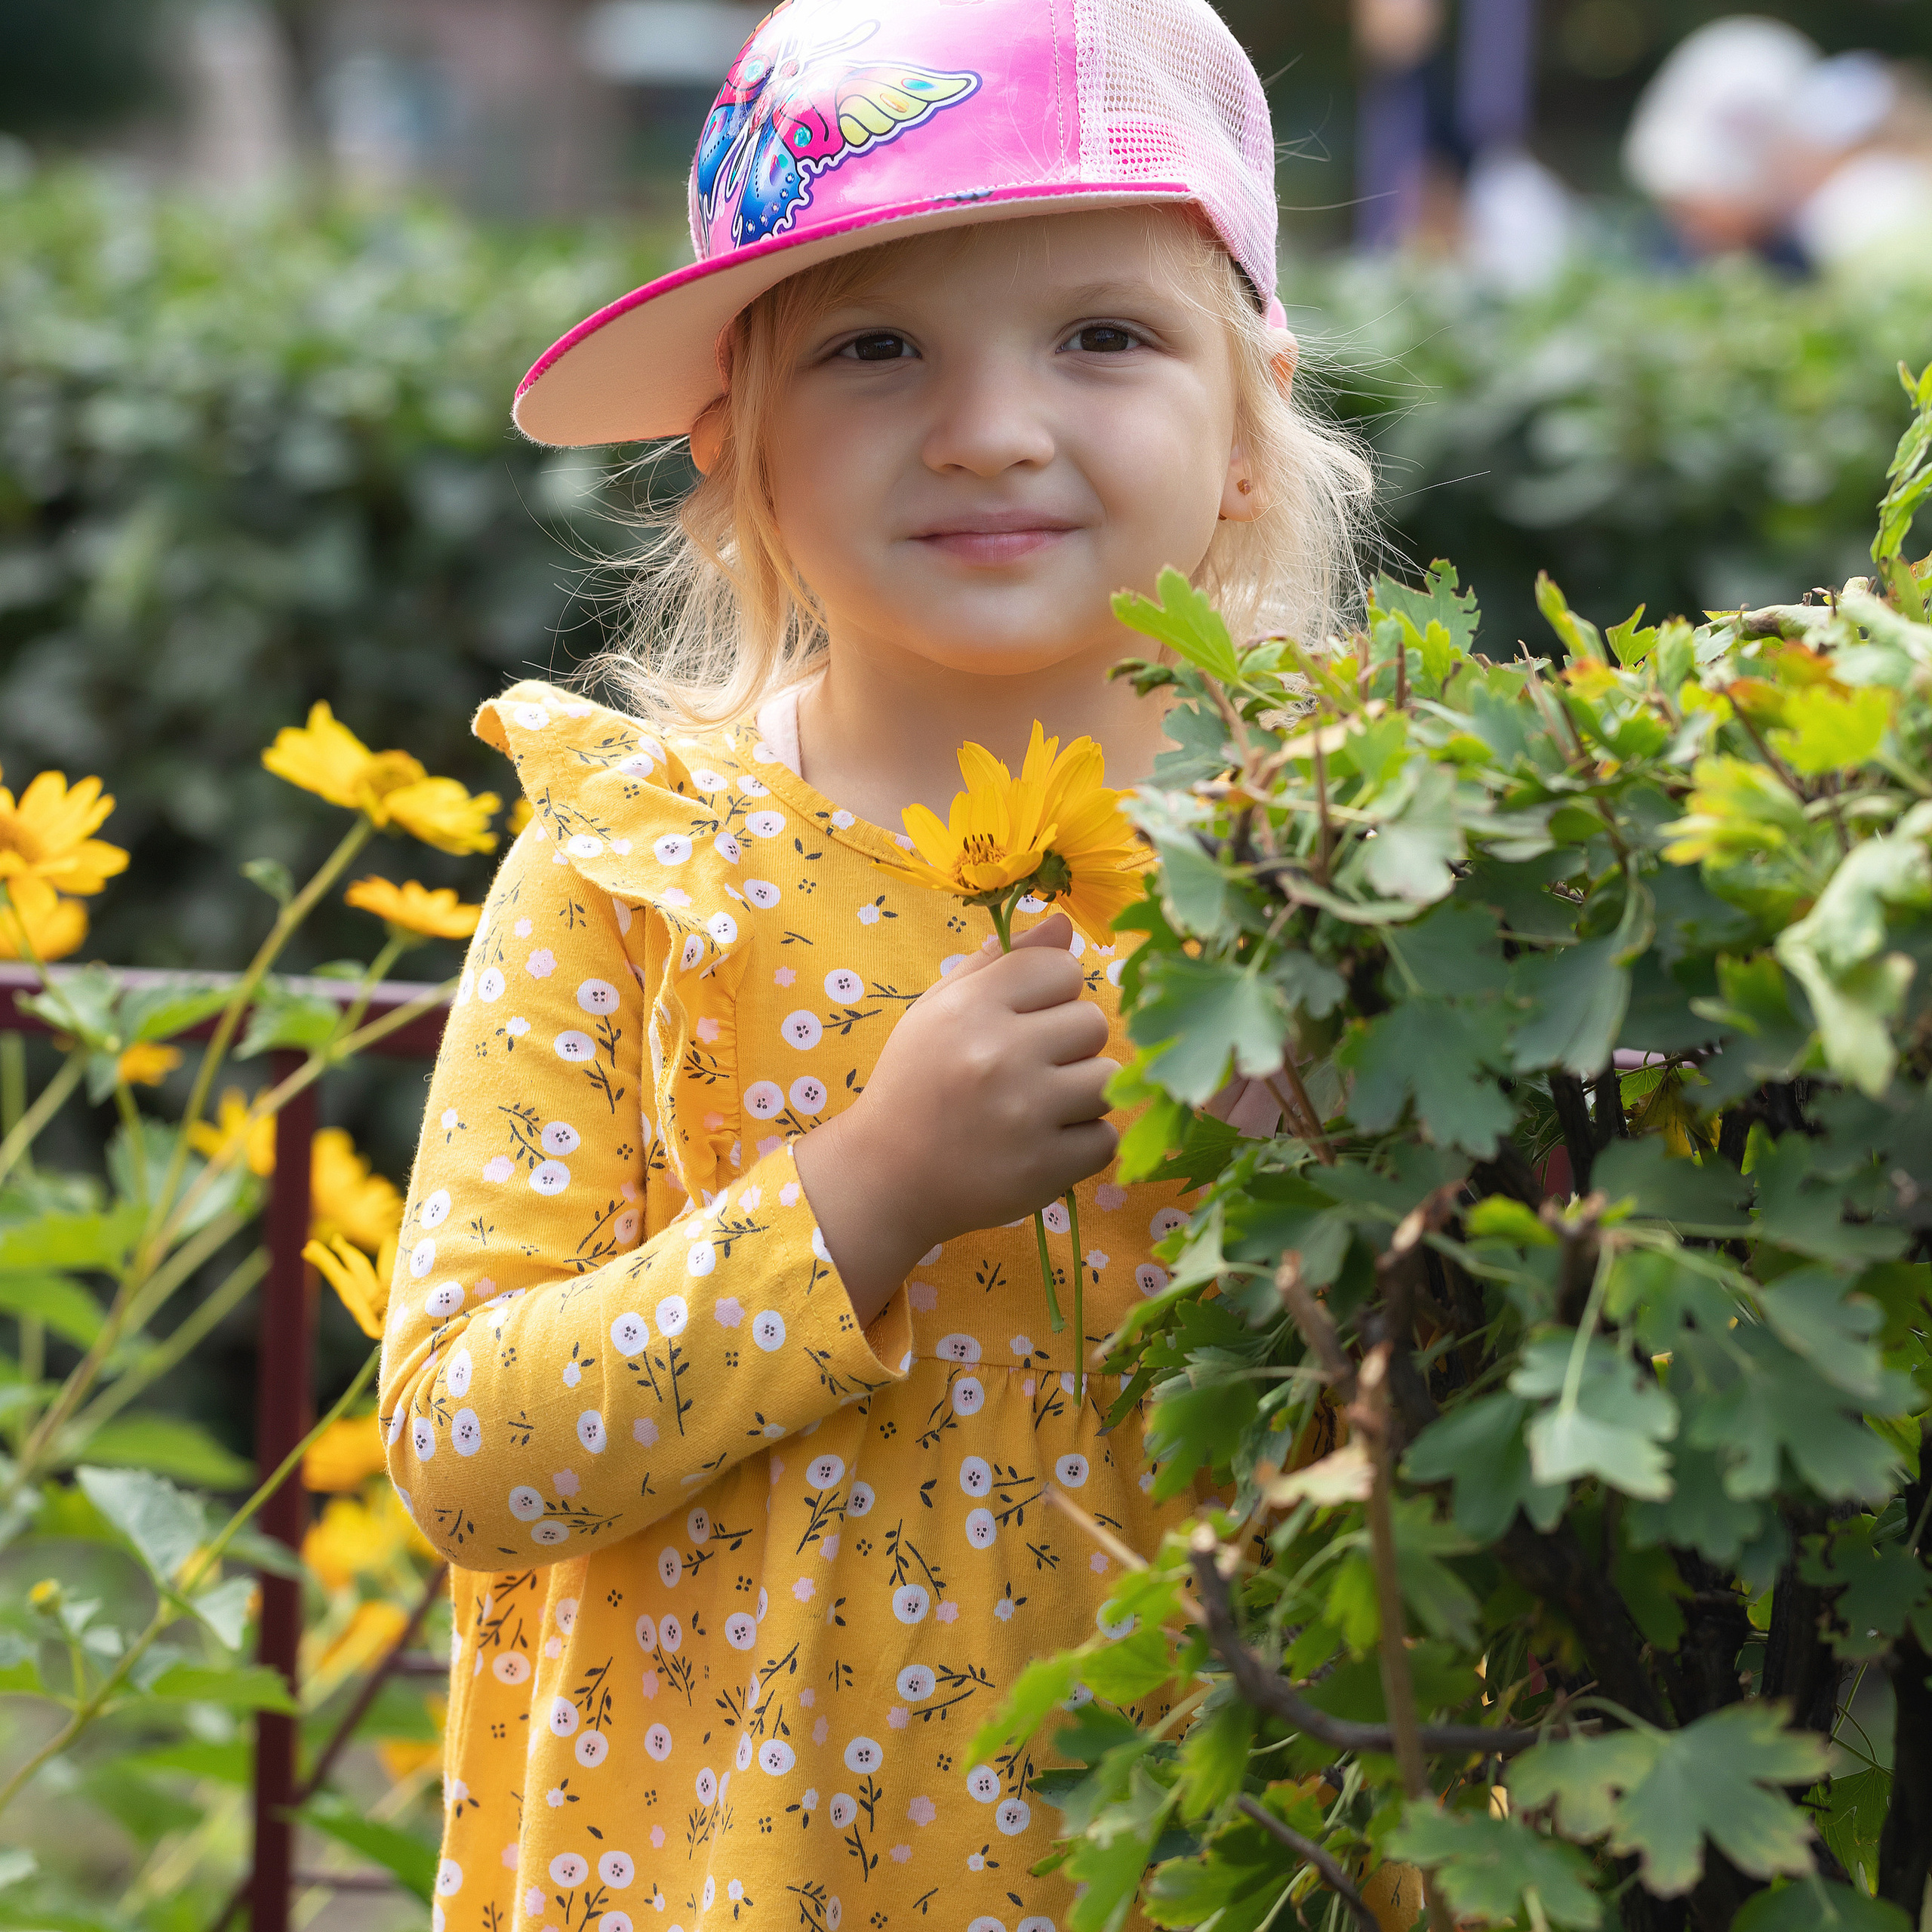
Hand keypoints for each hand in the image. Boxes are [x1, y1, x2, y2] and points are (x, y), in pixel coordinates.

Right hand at [794, 913, 1117, 1325]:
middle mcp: (999, 1054)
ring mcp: (1026, 1114)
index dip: (1052, 993)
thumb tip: (1063, 923)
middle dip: (1069, 1044)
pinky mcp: (1046, 1167)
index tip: (1026, 1019)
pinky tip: (1041, 1144)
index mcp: (971, 1007)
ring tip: (1038, 1107)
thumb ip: (1000, 961)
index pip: (1061, 968)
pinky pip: (1105, 1137)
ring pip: (1107, 1078)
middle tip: (1029, 1069)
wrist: (886, 1177)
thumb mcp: (939, 1009)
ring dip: (1081, 1093)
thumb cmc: (916, 1083)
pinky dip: (1081, 1144)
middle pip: (1093, 1022)